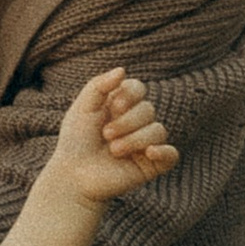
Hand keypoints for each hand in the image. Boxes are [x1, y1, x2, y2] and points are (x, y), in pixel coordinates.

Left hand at [57, 67, 178, 199]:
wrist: (73, 175)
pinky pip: (171, 154)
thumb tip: (123, 69)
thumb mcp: (82, 108)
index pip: (138, 88)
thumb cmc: (75, 141)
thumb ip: (98, 85)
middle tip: (105, 135)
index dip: (129, 95)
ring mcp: (145, 143)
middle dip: (126, 122)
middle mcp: (136, 122)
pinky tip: (149, 153)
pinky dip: (164, 151)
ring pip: (158, 130)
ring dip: (134, 139)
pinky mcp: (151, 165)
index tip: (111, 106)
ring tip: (114, 150)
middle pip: (148, 109)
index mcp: (121, 106)